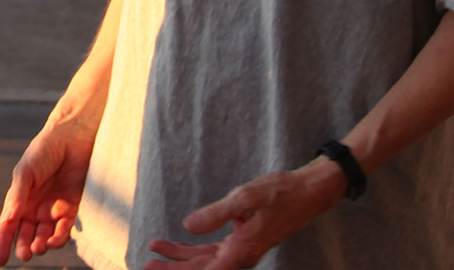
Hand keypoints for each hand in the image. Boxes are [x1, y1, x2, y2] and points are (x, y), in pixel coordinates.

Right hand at [0, 118, 97, 264]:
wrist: (73, 136)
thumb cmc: (44, 150)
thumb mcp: (25, 172)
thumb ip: (18, 195)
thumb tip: (8, 219)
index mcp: (19, 199)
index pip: (8, 225)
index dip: (2, 243)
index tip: (0, 261)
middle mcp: (35, 207)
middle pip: (26, 235)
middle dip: (24, 247)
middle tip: (25, 254)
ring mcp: (53, 209)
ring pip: (45, 236)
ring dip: (41, 245)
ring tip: (40, 247)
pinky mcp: (72, 208)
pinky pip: (64, 229)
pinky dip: (59, 238)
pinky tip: (55, 241)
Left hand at [143, 161, 345, 269]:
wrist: (309, 191)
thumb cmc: (280, 192)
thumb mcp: (245, 198)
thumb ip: (216, 214)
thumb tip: (188, 226)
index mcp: (241, 252)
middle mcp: (241, 257)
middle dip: (172, 268)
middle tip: (145, 265)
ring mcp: (242, 251)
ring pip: (205, 261)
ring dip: (180, 257)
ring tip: (155, 248)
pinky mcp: (242, 242)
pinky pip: (213, 252)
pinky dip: (194, 249)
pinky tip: (178, 243)